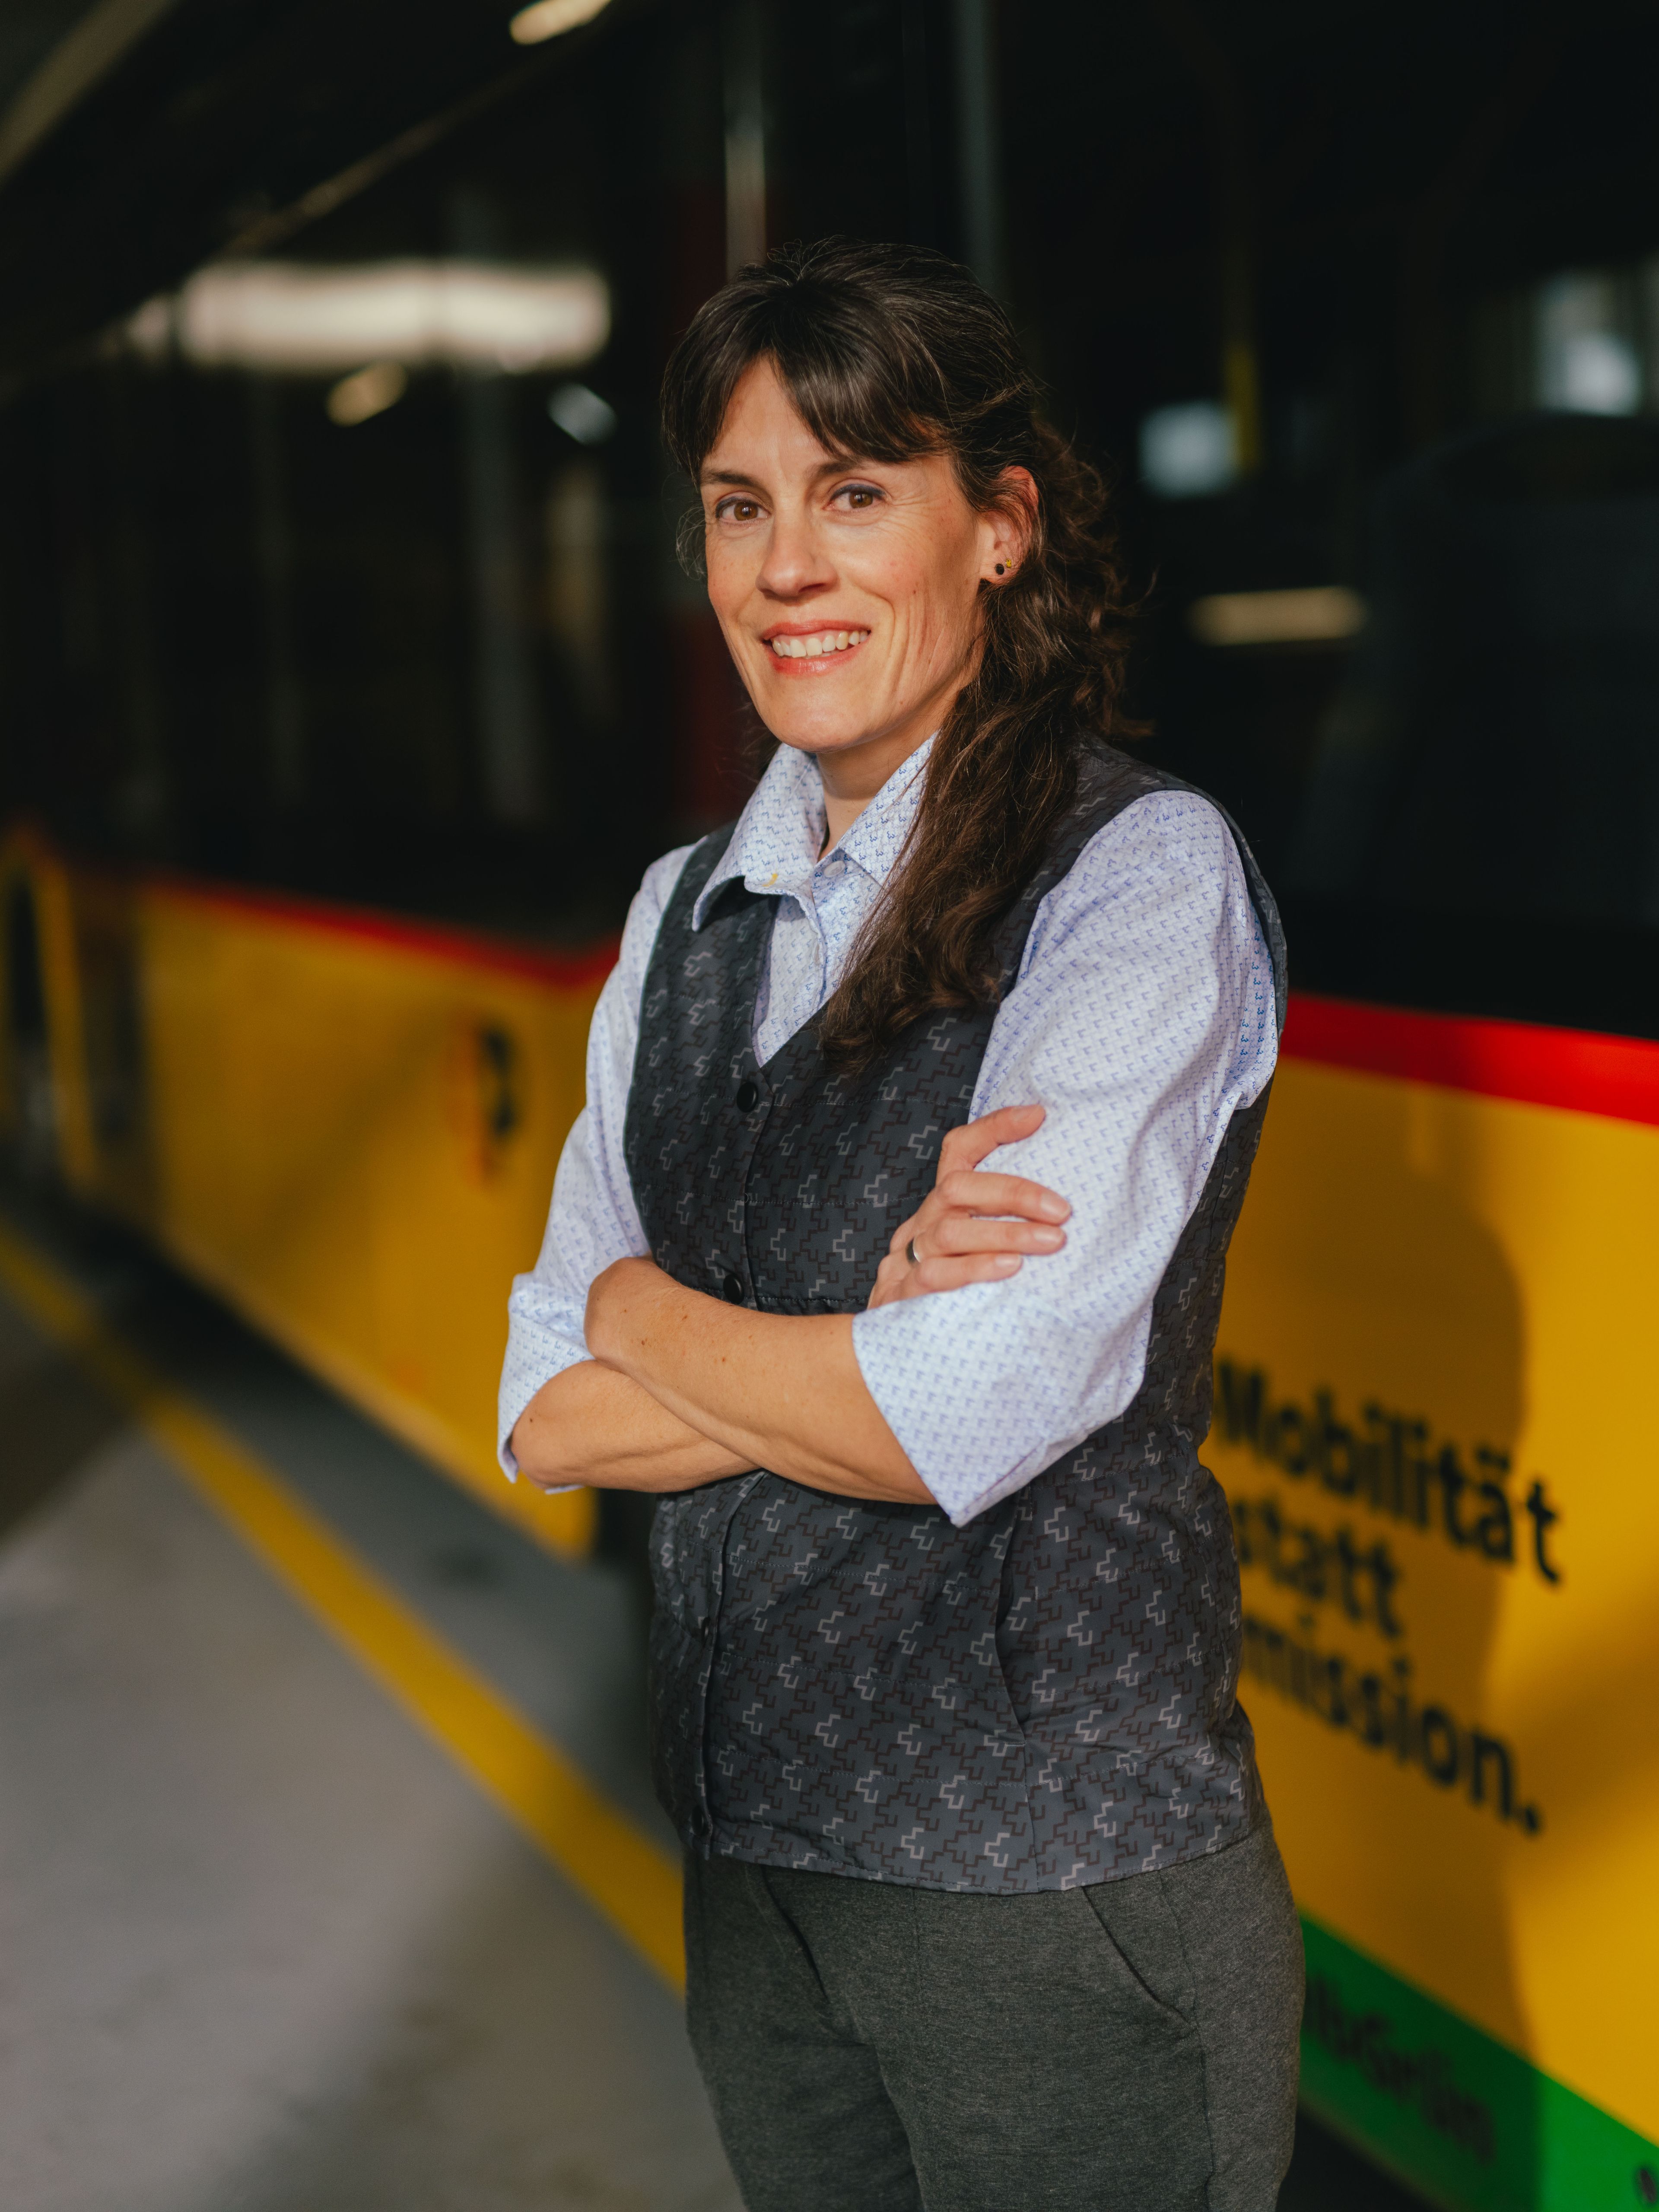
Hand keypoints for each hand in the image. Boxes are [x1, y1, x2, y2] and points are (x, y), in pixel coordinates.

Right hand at [867, 1104, 1069, 1308]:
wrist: (891, 1356)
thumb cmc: (950, 1301)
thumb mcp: (979, 1258)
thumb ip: (1007, 1228)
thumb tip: (1065, 1212)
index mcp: (939, 1208)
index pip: (959, 1151)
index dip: (994, 1129)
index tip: (1038, 1116)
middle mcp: (921, 1226)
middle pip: (957, 1187)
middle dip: (1013, 1193)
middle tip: (1062, 1212)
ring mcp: (904, 1260)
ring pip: (950, 1232)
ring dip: (1004, 1234)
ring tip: (1050, 1242)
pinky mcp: (898, 1297)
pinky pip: (933, 1276)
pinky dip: (974, 1270)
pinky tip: (1008, 1272)